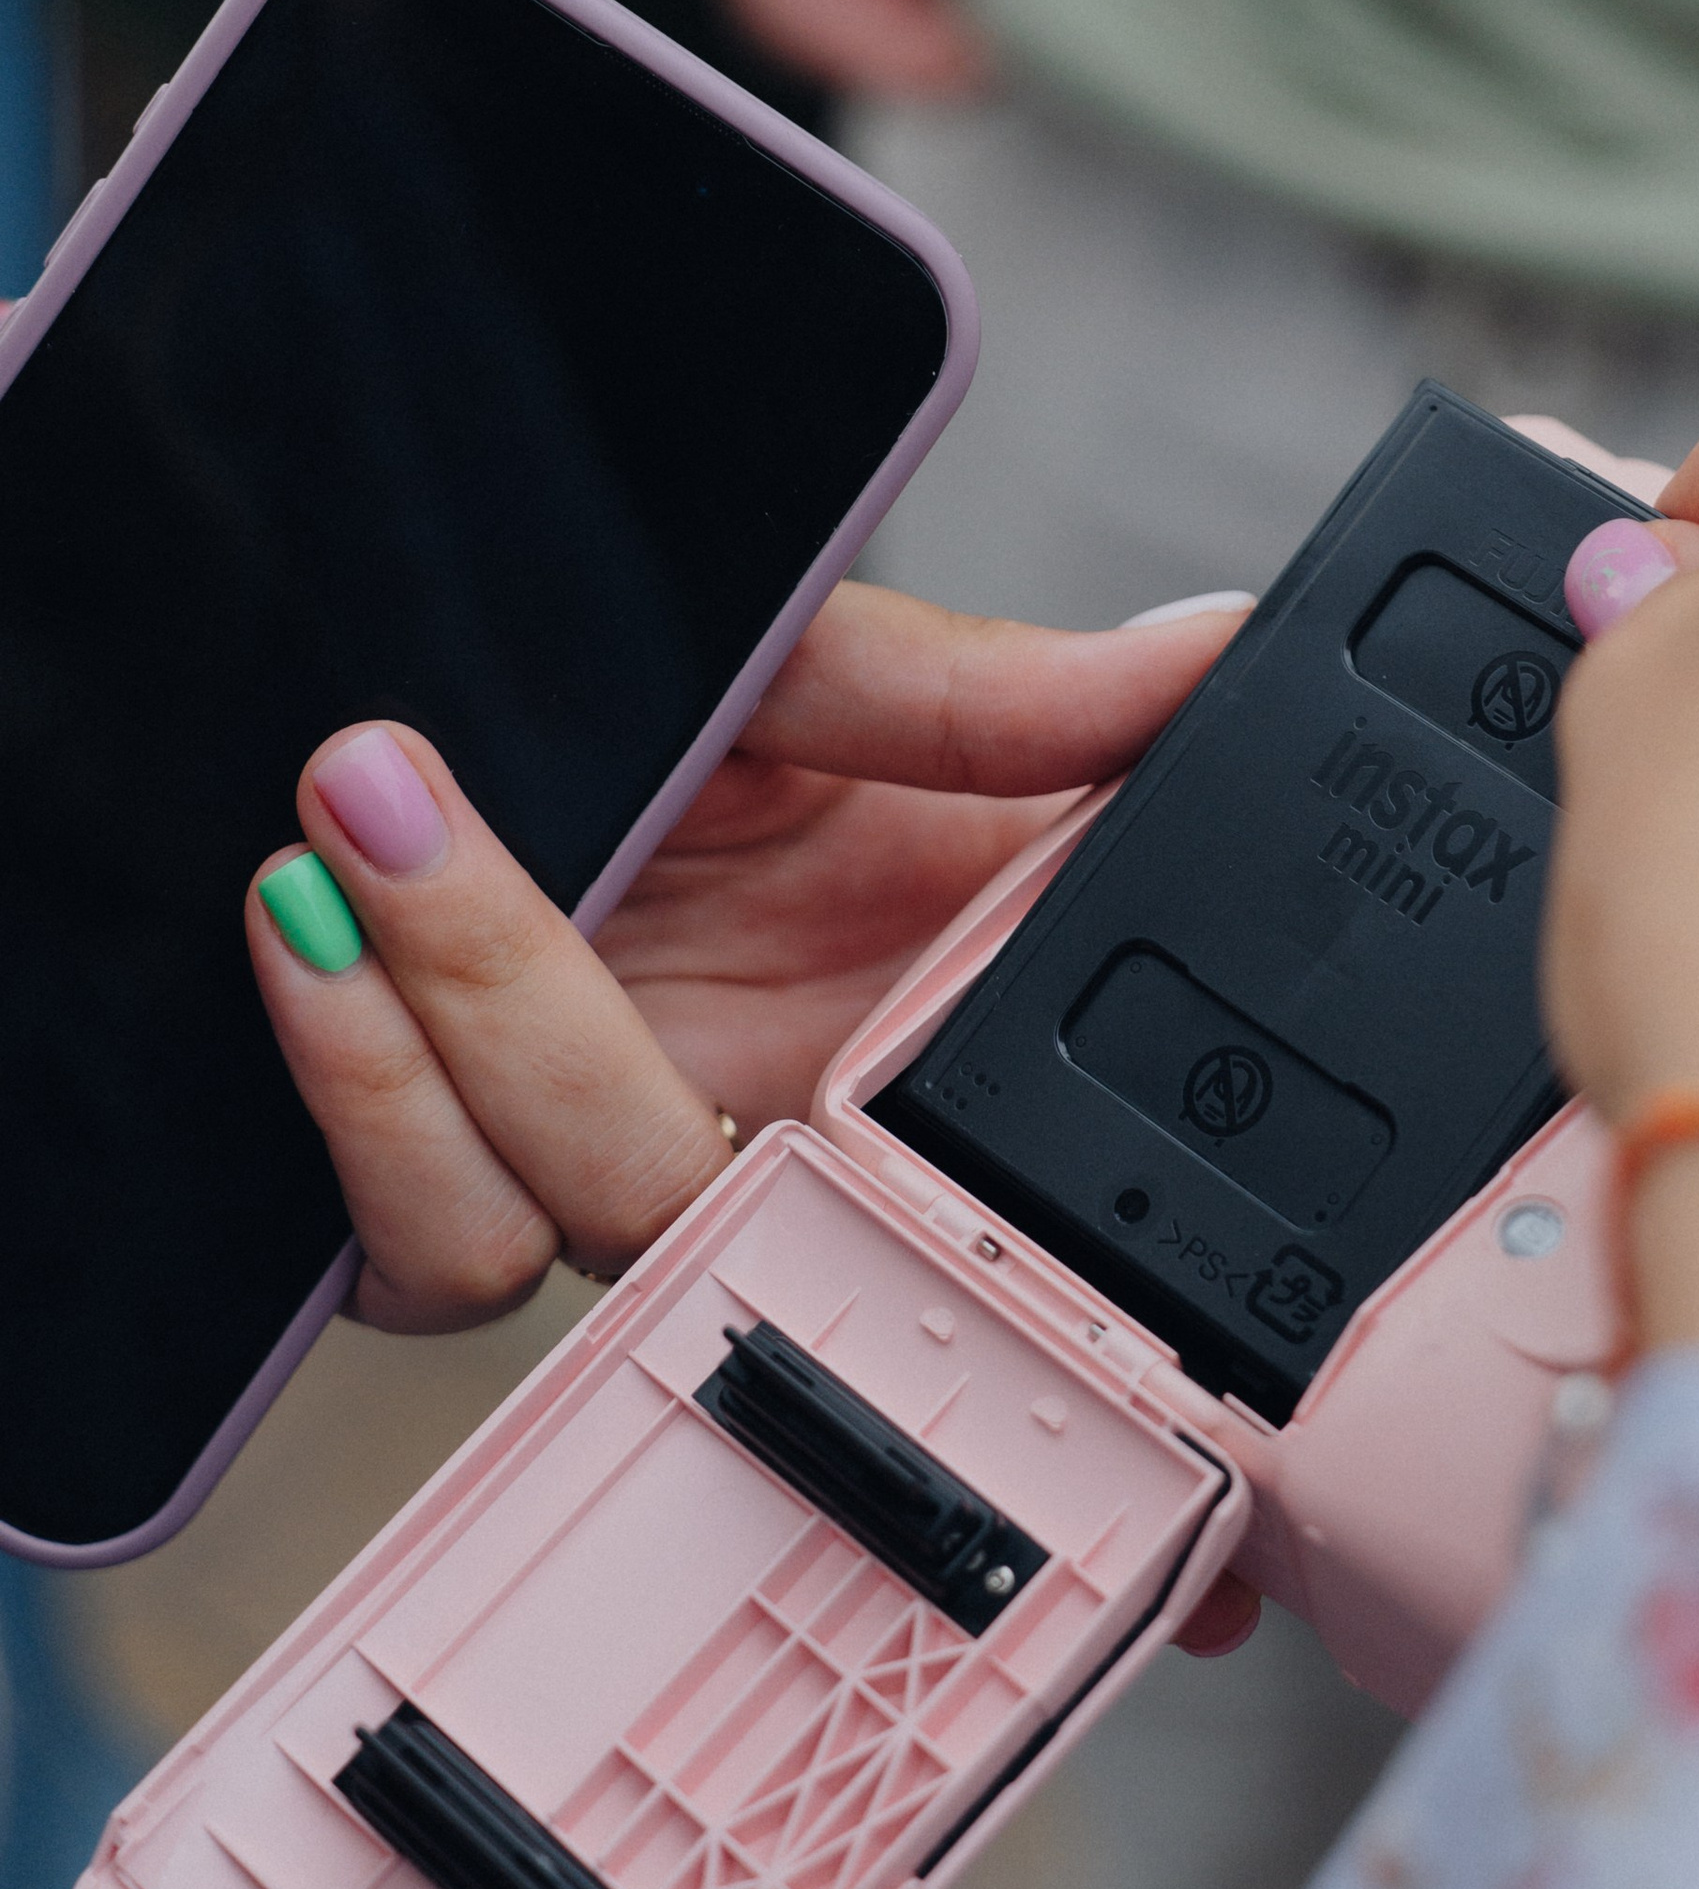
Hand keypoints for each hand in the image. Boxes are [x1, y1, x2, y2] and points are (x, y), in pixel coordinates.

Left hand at [246, 585, 1240, 1332]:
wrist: (509, 666)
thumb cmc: (713, 713)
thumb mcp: (837, 668)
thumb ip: (994, 690)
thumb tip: (1204, 654)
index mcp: (889, 1051)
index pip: (938, 1192)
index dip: (929, 1209)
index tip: (870, 1041)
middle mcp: (736, 1132)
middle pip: (679, 1216)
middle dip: (528, 1017)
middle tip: (405, 803)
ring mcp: (571, 1167)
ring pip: (518, 1231)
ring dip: (412, 1051)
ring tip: (337, 837)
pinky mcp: (423, 1179)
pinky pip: (404, 1234)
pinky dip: (352, 1096)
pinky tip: (304, 936)